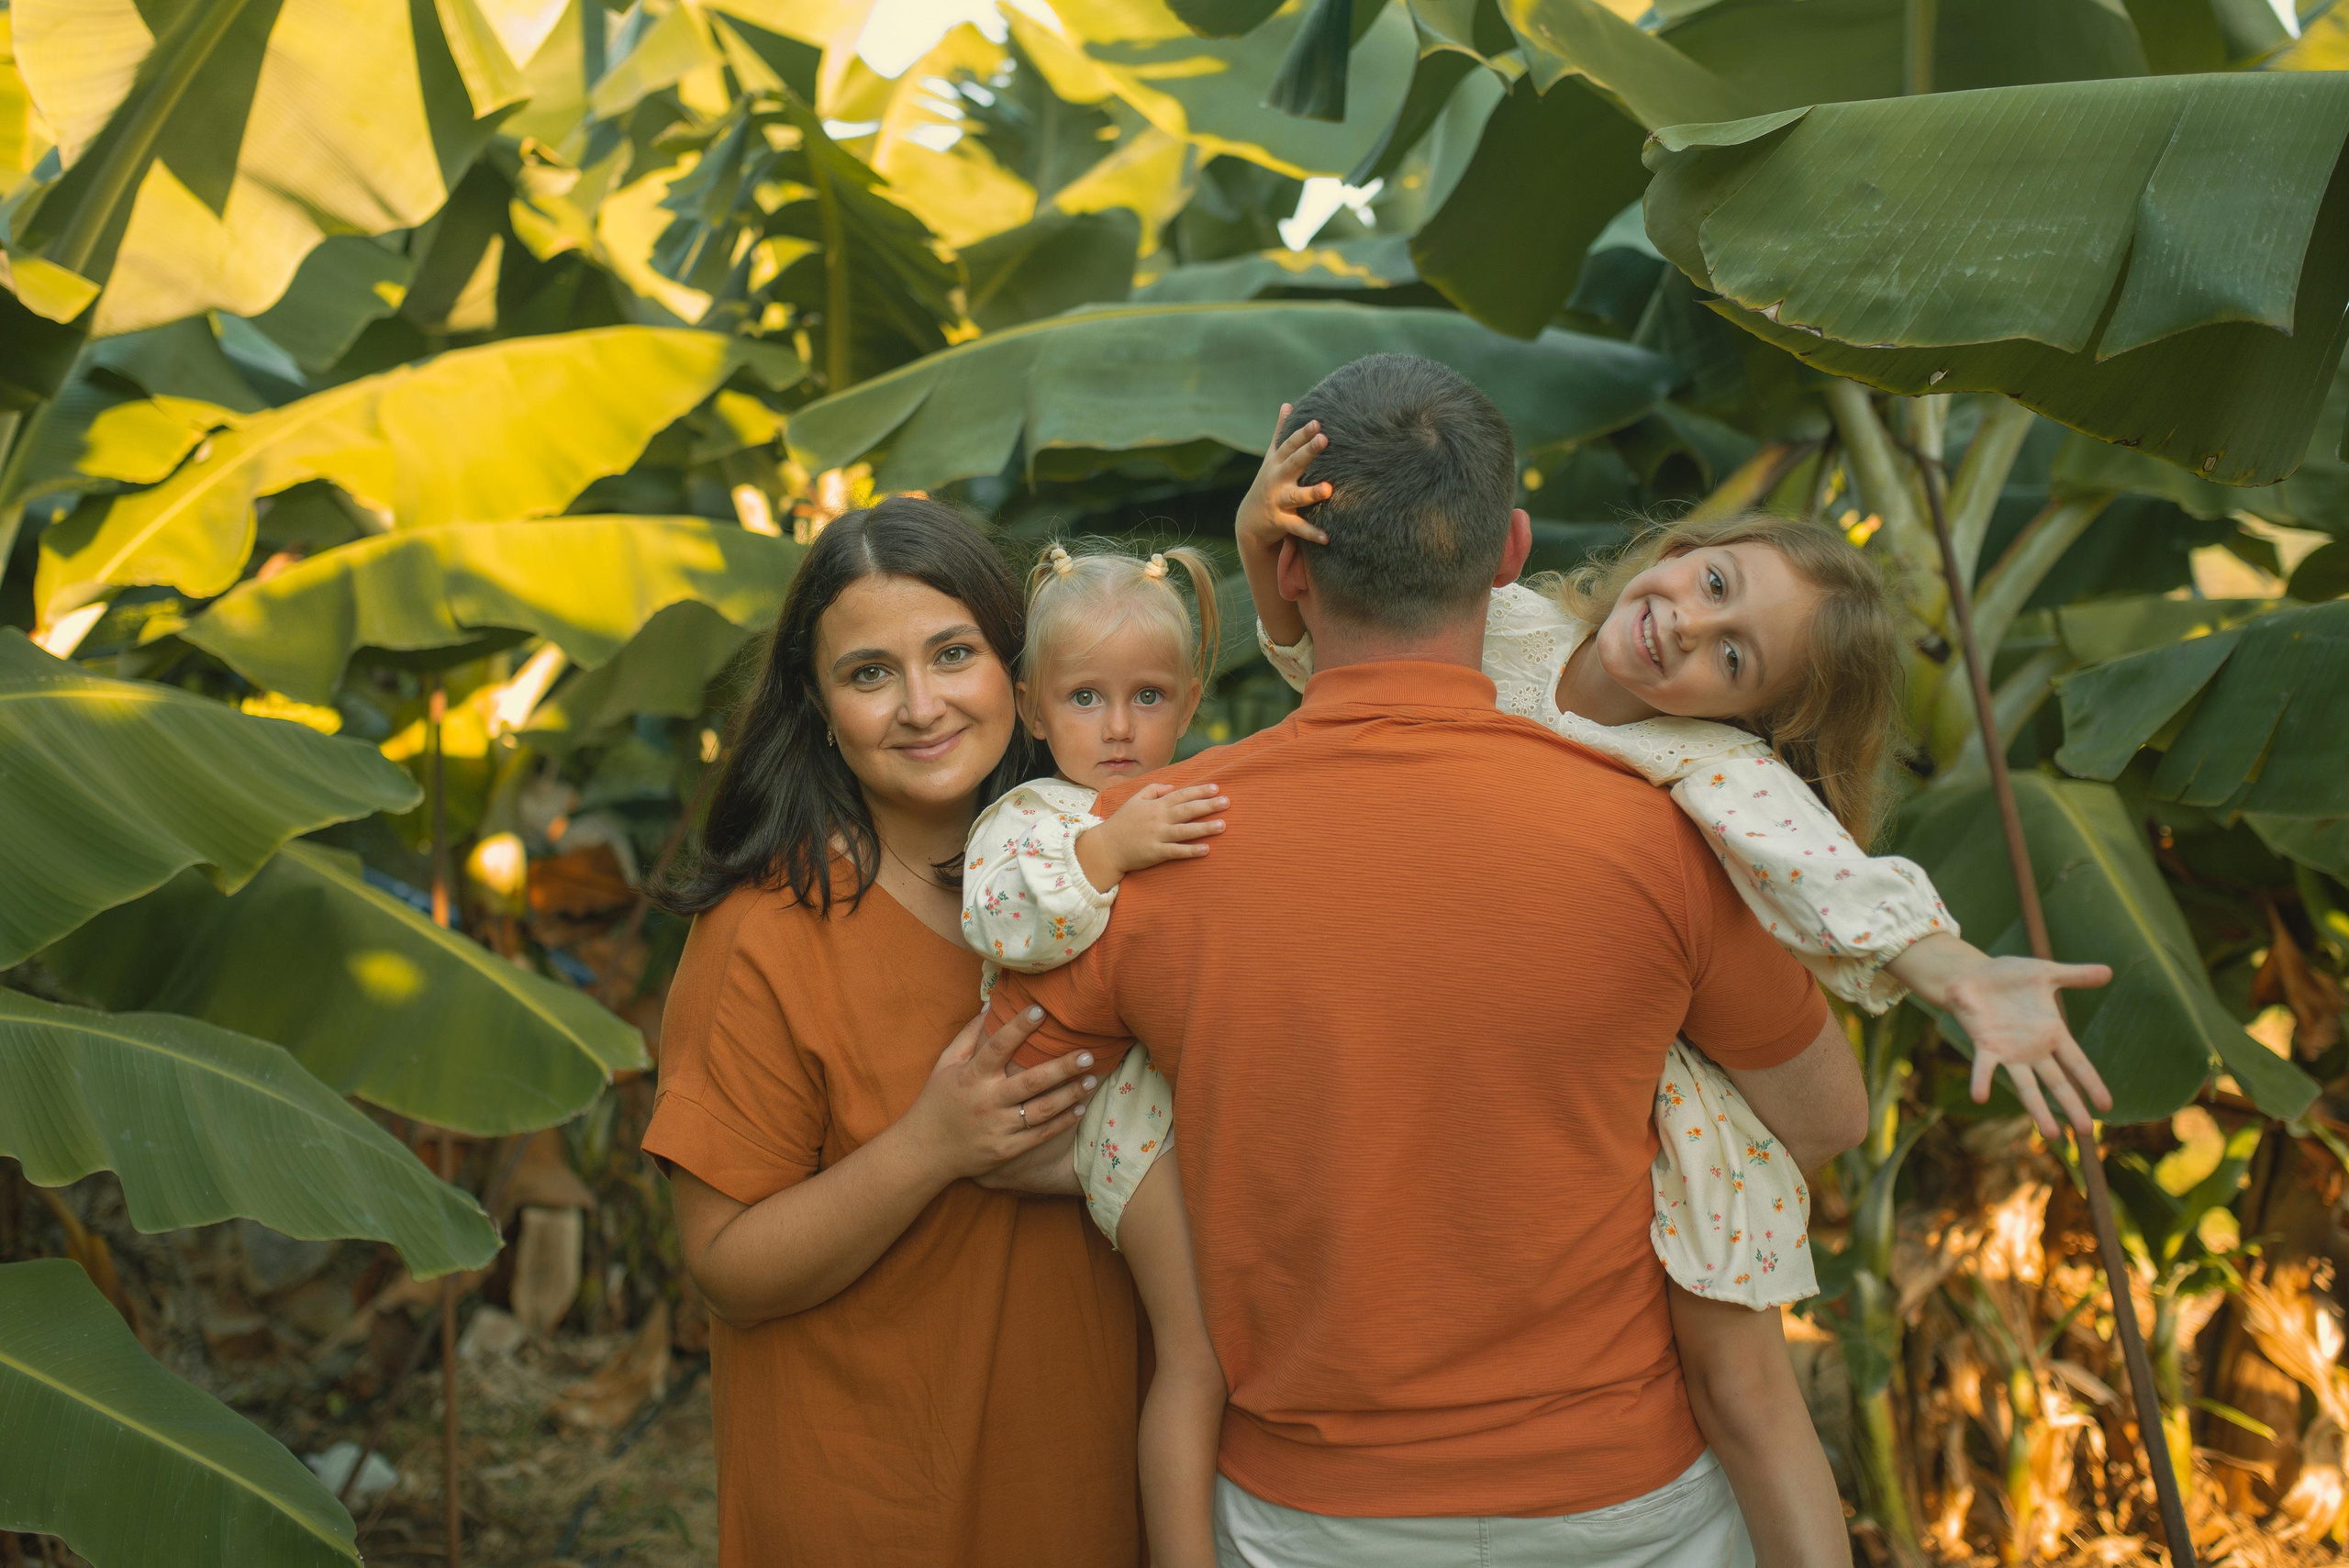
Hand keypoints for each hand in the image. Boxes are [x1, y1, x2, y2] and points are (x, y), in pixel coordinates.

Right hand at [904, 1007, 1098, 1182]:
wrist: (926, 1150)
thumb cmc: (938, 1100)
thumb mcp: (945, 1064)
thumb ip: (969, 1035)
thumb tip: (991, 1004)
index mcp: (971, 1076)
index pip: (998, 1047)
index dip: (1019, 1028)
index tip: (1041, 1011)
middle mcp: (987, 1101)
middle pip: (1030, 1081)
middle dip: (1061, 1067)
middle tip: (1087, 1054)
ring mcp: (998, 1127)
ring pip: (1041, 1110)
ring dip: (1069, 1094)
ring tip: (1092, 1079)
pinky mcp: (1006, 1150)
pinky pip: (1039, 1135)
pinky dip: (1062, 1122)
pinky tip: (1080, 1108)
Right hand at [1079, 782, 1226, 886]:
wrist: (1106, 846)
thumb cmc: (1122, 822)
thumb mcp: (1135, 799)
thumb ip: (1153, 789)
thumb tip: (1173, 787)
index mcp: (1155, 805)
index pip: (1181, 795)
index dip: (1199, 791)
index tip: (1217, 788)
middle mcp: (1158, 819)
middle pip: (1187, 810)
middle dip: (1208, 805)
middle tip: (1227, 802)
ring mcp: (1157, 836)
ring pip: (1185, 830)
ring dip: (1205, 827)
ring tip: (1223, 825)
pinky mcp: (1155, 853)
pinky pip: (1176, 851)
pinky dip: (1191, 850)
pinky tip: (1206, 849)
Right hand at [1236, 404, 1329, 557]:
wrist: (1249, 521)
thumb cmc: (1268, 483)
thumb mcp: (1272, 458)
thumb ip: (1280, 432)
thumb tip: (1288, 405)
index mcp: (1277, 463)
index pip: (1290, 444)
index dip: (1302, 433)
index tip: (1317, 422)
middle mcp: (1277, 480)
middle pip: (1293, 463)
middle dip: (1308, 451)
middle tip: (1323, 439)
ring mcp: (1278, 501)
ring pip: (1296, 496)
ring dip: (1312, 493)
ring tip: (1329, 489)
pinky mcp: (1280, 522)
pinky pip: (1297, 527)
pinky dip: (1311, 533)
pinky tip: (1327, 537)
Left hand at [1943, 954, 2114, 1137]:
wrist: (1970, 973)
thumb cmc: (2007, 976)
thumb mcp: (2047, 974)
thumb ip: (2076, 976)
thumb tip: (2110, 971)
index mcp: (2051, 1033)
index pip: (2078, 1063)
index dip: (2091, 1083)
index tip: (2107, 1107)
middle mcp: (2033, 1049)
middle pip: (2057, 1083)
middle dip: (2072, 1106)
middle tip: (2086, 1132)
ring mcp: (2009, 1051)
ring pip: (2027, 1086)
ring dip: (2037, 1109)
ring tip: (2050, 1135)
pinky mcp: (1985, 1046)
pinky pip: (1983, 1068)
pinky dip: (1981, 1081)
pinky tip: (1980, 1098)